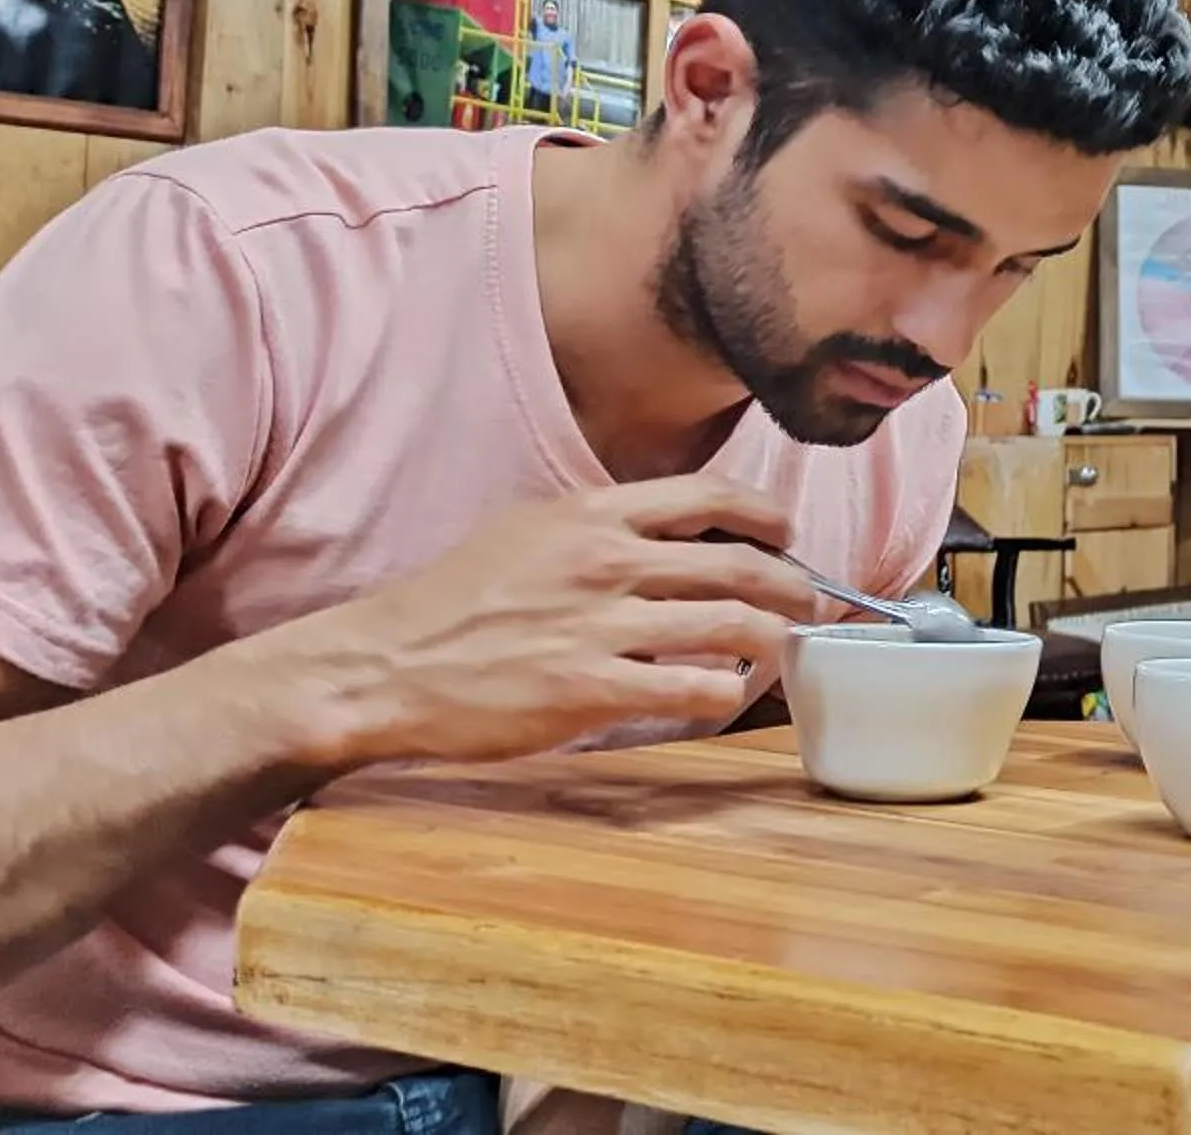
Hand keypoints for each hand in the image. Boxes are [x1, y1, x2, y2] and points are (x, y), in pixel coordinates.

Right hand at [235, 476, 814, 769]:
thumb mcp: (525, 532)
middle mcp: (606, 561)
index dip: (769, 517)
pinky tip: (725, 694)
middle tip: (808, 605)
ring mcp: (601, 626)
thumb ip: (598, 528)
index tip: (788, 536)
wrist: (382, 668)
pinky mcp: (591, 689)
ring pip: (734, 626)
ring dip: (773, 642)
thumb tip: (668, 533)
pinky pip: (695, 687)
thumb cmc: (451, 604)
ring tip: (779, 653)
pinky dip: (727, 692)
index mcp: (592, 515)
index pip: (712, 496)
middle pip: (742, 565)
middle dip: (794, 587)